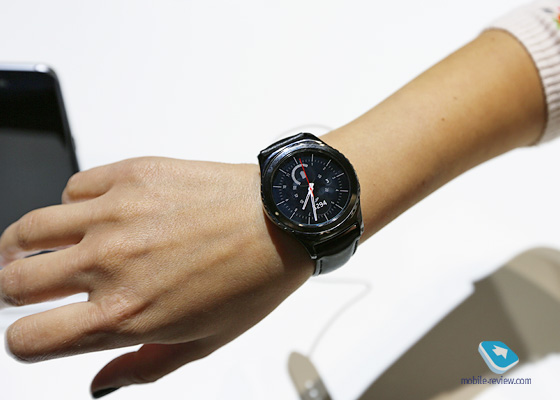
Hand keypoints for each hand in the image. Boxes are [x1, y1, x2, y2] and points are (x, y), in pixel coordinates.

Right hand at [0, 157, 312, 395]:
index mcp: (124, 314)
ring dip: (24, 246)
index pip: (28, 340)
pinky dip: (77, 204)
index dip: (25, 341)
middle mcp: (109, 263)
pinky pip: (74, 188)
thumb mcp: (202, 342)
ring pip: (27, 230)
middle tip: (32, 287)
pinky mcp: (129, 175)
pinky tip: (100, 213)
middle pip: (14, 284)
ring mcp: (115, 214)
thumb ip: (142, 367)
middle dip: (15, 292)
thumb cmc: (252, 279)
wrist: (281, 219)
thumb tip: (99, 383)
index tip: (37, 331)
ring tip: (40, 248)